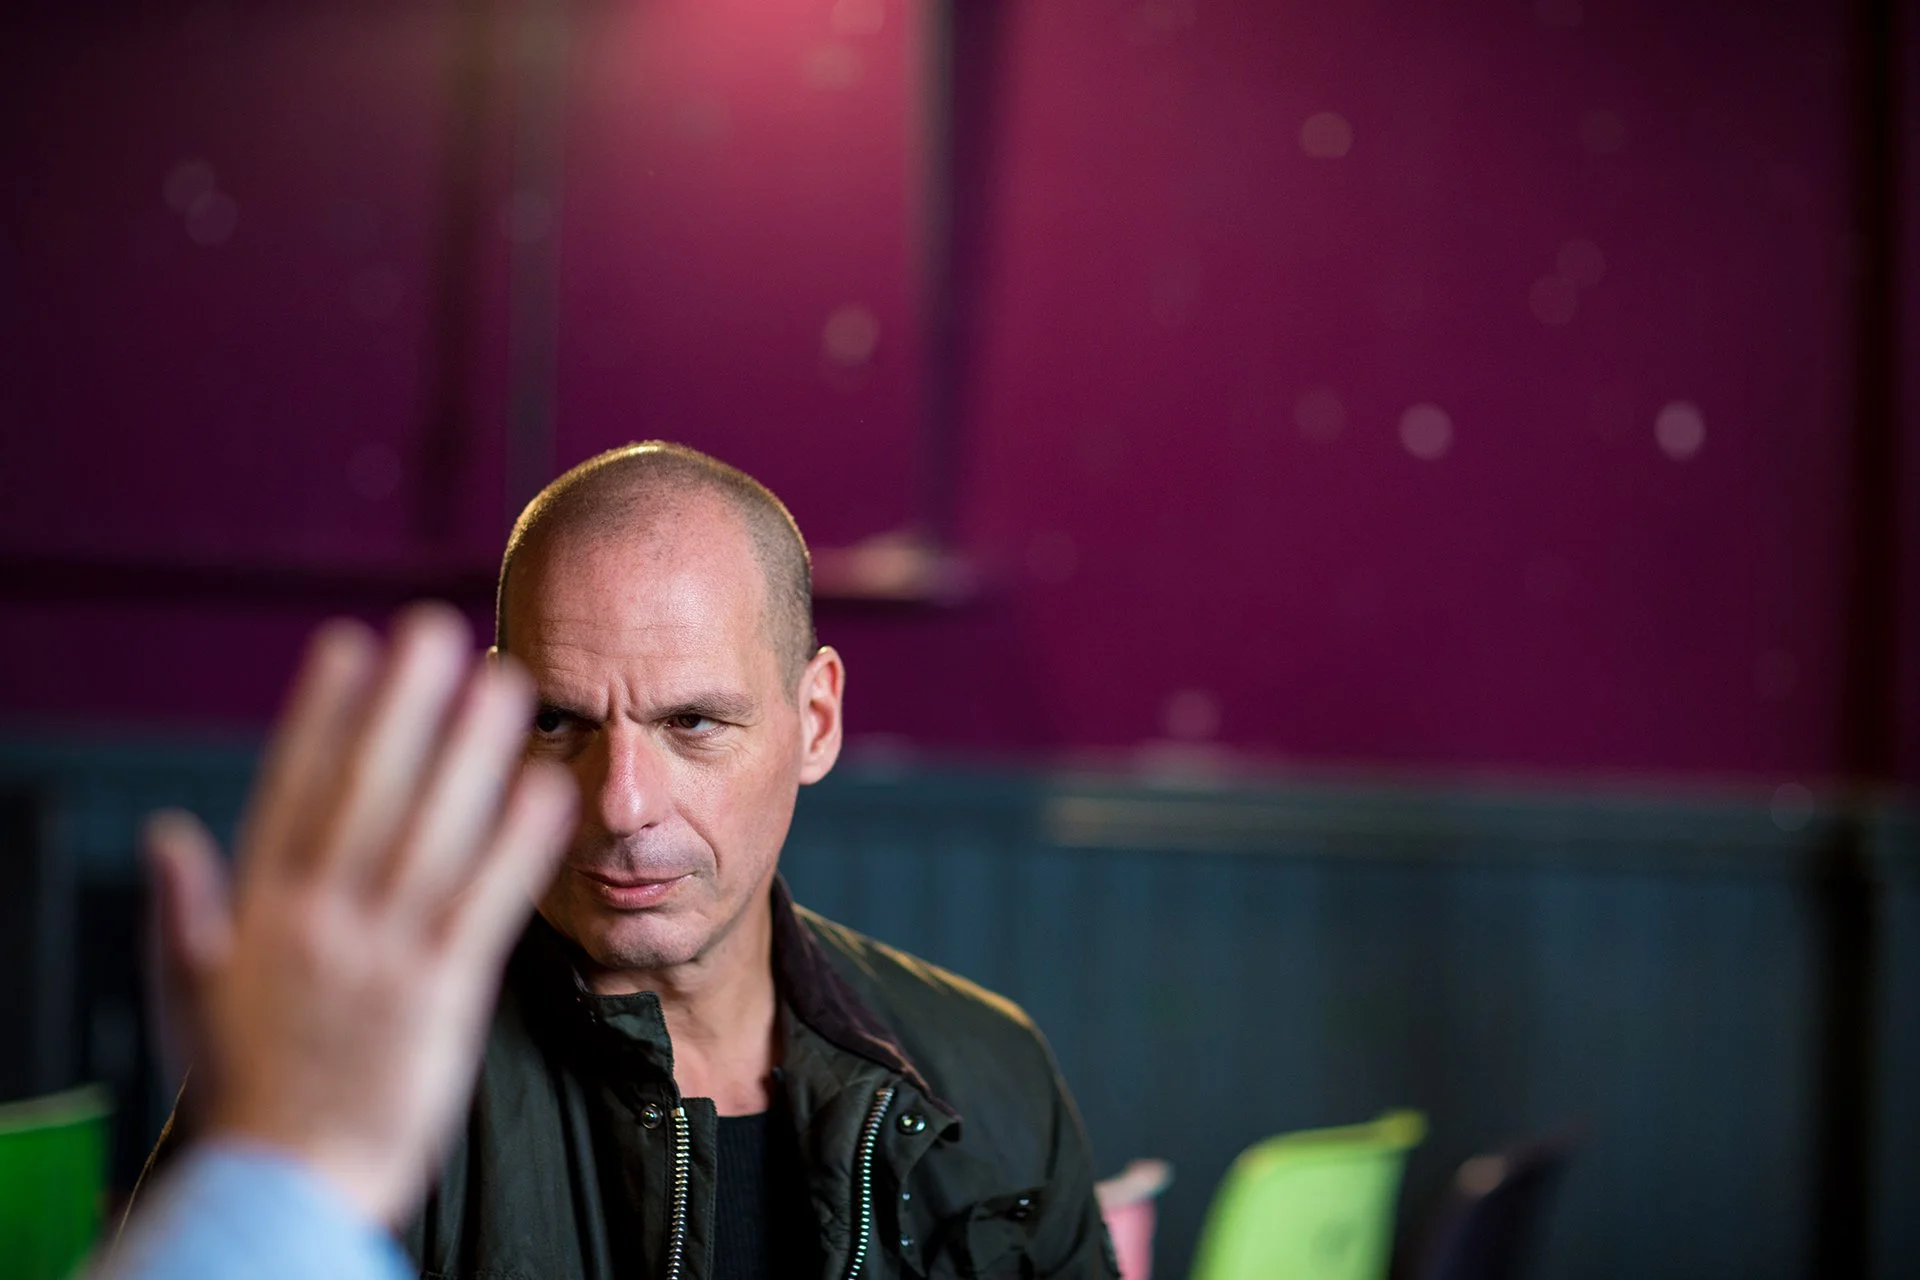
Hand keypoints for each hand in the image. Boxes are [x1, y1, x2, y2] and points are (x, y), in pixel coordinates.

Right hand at [143, 604, 575, 1224]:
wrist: (289, 1188)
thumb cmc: (248, 1091)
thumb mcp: (190, 999)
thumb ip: (184, 912)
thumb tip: (168, 833)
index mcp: (259, 915)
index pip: (293, 792)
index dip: (323, 715)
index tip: (349, 645)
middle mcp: (318, 923)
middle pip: (368, 793)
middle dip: (404, 706)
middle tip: (437, 627)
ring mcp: (379, 958)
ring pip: (431, 834)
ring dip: (470, 753)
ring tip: (505, 683)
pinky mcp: (438, 998)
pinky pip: (482, 908)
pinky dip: (514, 847)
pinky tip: (546, 788)